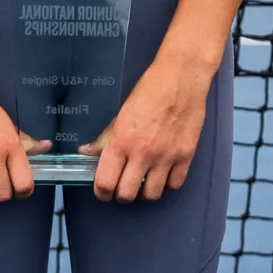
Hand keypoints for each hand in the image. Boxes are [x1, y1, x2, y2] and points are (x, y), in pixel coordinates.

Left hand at [89, 51, 214, 202]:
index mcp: (122, 141)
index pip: (105, 183)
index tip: (103, 191)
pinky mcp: (186, 155)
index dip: (101, 192)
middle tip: (121, 187)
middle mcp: (143, 152)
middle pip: (126, 195)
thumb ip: (104, 138)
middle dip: (120, 194)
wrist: (181, 78)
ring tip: (142, 182)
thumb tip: (86, 153)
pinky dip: (166, 185)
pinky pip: (174, 185)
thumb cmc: (150, 90)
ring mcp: (166, 156)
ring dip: (143, 193)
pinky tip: (162, 175)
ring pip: (151, 195)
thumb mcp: (121, 113)